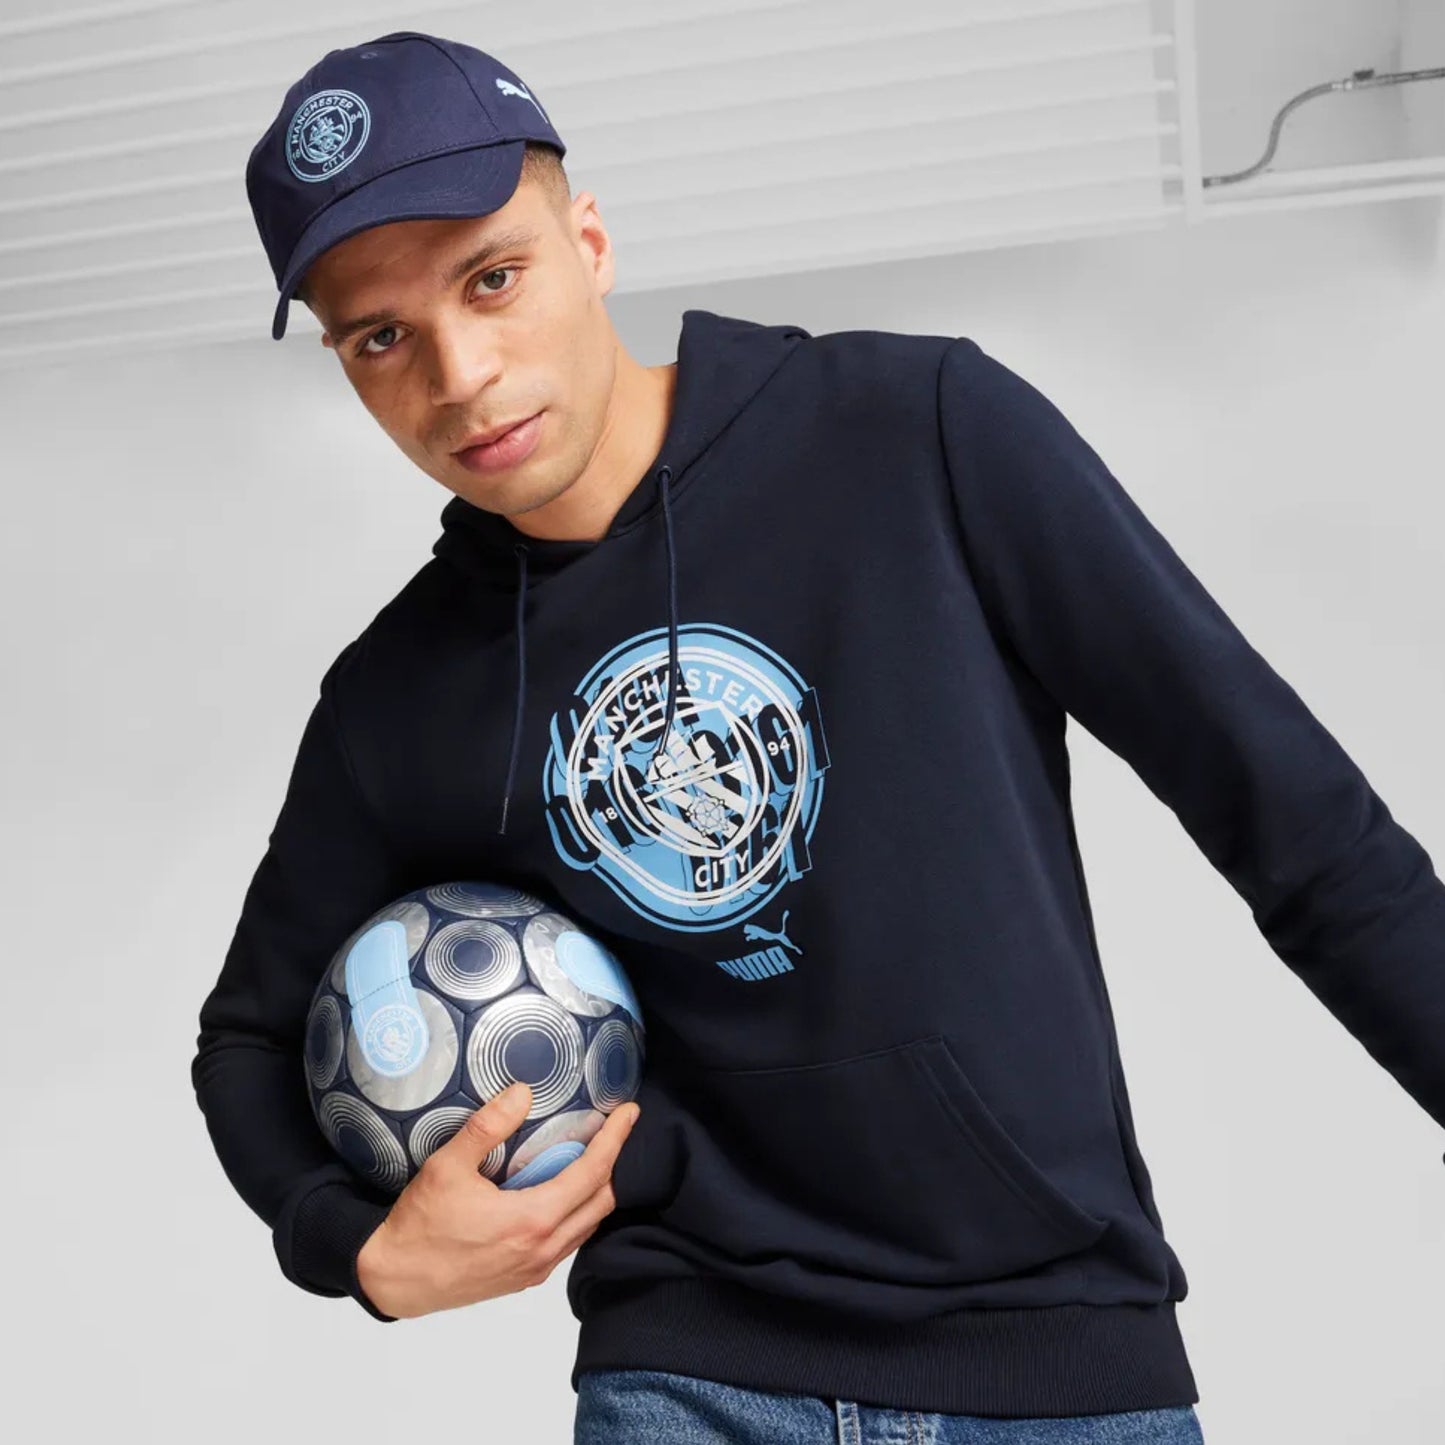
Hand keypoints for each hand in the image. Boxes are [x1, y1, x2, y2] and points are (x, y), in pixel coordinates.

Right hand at [355, 1082, 639, 1318]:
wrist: (395, 1280)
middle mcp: (544, 1248)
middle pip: (602, 1201)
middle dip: (614, 1163)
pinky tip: (562, 1193)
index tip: (630, 1113)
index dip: (616, 1140)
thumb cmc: (420, 1224)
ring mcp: (536, 1268)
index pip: (593, 1174)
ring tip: (592, 1156)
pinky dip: (578, 1214)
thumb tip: (522, 1092)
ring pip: (587, 1226)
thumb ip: (487, 1127)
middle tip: (614, 1130)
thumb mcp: (447, 1166)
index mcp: (533, 1219)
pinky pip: (568, 1242)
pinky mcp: (524, 1278)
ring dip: (597, 1191)